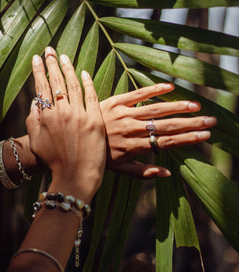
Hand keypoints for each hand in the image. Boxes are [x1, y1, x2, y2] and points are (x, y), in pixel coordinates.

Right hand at [26, 47, 105, 200]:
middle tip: (50, 50)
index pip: (41, 87)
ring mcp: (80, 115)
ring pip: (74, 85)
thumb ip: (32, 120)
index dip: (38, 70)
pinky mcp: (95, 120)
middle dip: (52, 63)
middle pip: (57, 81)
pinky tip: (84, 72)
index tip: (37, 58)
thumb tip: (35, 102)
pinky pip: (92, 96)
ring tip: (65, 57)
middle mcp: (62, 112)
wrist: (74, 176)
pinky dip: (88, 83)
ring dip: (69, 69)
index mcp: (45, 116)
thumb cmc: (53, 162)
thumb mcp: (36, 141)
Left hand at [100, 84, 216, 177]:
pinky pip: (137, 93)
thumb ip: (143, 172)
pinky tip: (170, 87)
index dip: (187, 138)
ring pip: (155, 109)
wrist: (72, 139)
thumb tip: (168, 173)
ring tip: (196, 105)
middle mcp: (131, 129)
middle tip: (210, 119)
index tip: (205, 135)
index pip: (166, 142)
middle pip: (166, 125)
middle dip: (190, 123)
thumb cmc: (97, 156)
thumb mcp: (118, 170)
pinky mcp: (114, 101)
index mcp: (133, 147)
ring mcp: (123, 113)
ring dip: (177, 106)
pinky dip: (153, 89)